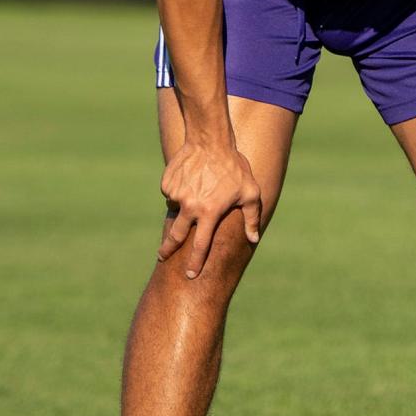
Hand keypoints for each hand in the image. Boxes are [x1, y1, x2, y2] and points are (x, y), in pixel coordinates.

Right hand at [157, 141, 261, 276]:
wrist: (209, 140)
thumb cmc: (234, 166)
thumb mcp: (251, 192)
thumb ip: (252, 217)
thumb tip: (253, 239)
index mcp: (210, 213)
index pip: (201, 245)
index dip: (195, 262)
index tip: (190, 276)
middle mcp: (190, 207)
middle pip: (175, 235)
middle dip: (168, 249)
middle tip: (162, 256)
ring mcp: (177, 195)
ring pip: (175, 208)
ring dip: (182, 206)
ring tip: (197, 188)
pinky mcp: (167, 183)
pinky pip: (171, 193)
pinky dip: (178, 190)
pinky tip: (190, 178)